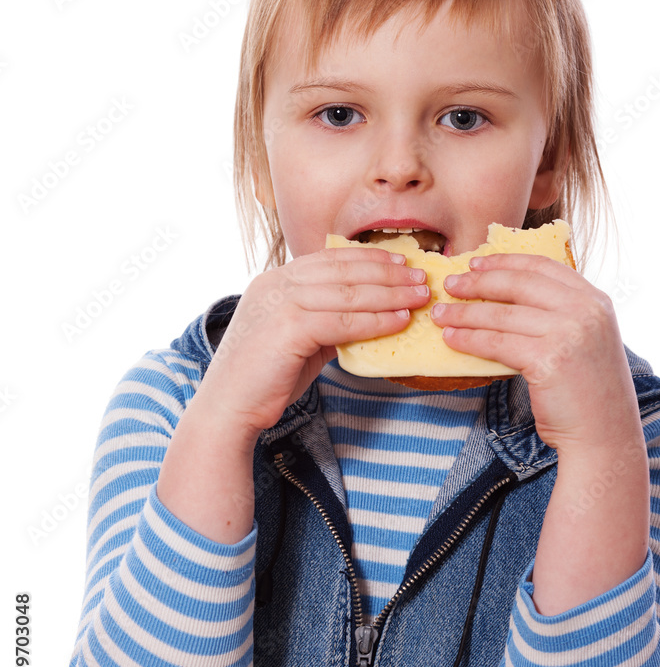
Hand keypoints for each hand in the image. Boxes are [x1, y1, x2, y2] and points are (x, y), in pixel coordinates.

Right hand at [196, 248, 430, 439]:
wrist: (229, 407)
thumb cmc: (264, 379)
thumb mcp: (298, 339)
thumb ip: (326, 321)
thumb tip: (368, 316)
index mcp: (276, 280)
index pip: (330, 259)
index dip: (369, 258)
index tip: (402, 263)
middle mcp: (276, 283)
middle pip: (344, 270)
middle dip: (388, 272)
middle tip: (422, 277)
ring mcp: (281, 302)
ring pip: (348, 292)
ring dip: (391, 294)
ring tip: (420, 296)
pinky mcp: (288, 327)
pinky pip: (344, 320)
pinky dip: (377, 319)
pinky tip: (400, 321)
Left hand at [430, 253, 641, 455]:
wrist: (604, 434)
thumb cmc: (589, 392)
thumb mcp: (586, 339)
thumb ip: (561, 314)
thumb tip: (509, 297)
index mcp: (595, 300)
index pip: (542, 266)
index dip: (505, 261)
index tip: (476, 263)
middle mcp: (585, 311)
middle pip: (519, 284)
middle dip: (478, 282)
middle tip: (451, 285)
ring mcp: (568, 333)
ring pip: (502, 315)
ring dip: (464, 313)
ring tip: (440, 315)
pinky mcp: (548, 360)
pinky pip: (496, 343)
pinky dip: (469, 339)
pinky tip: (451, 339)